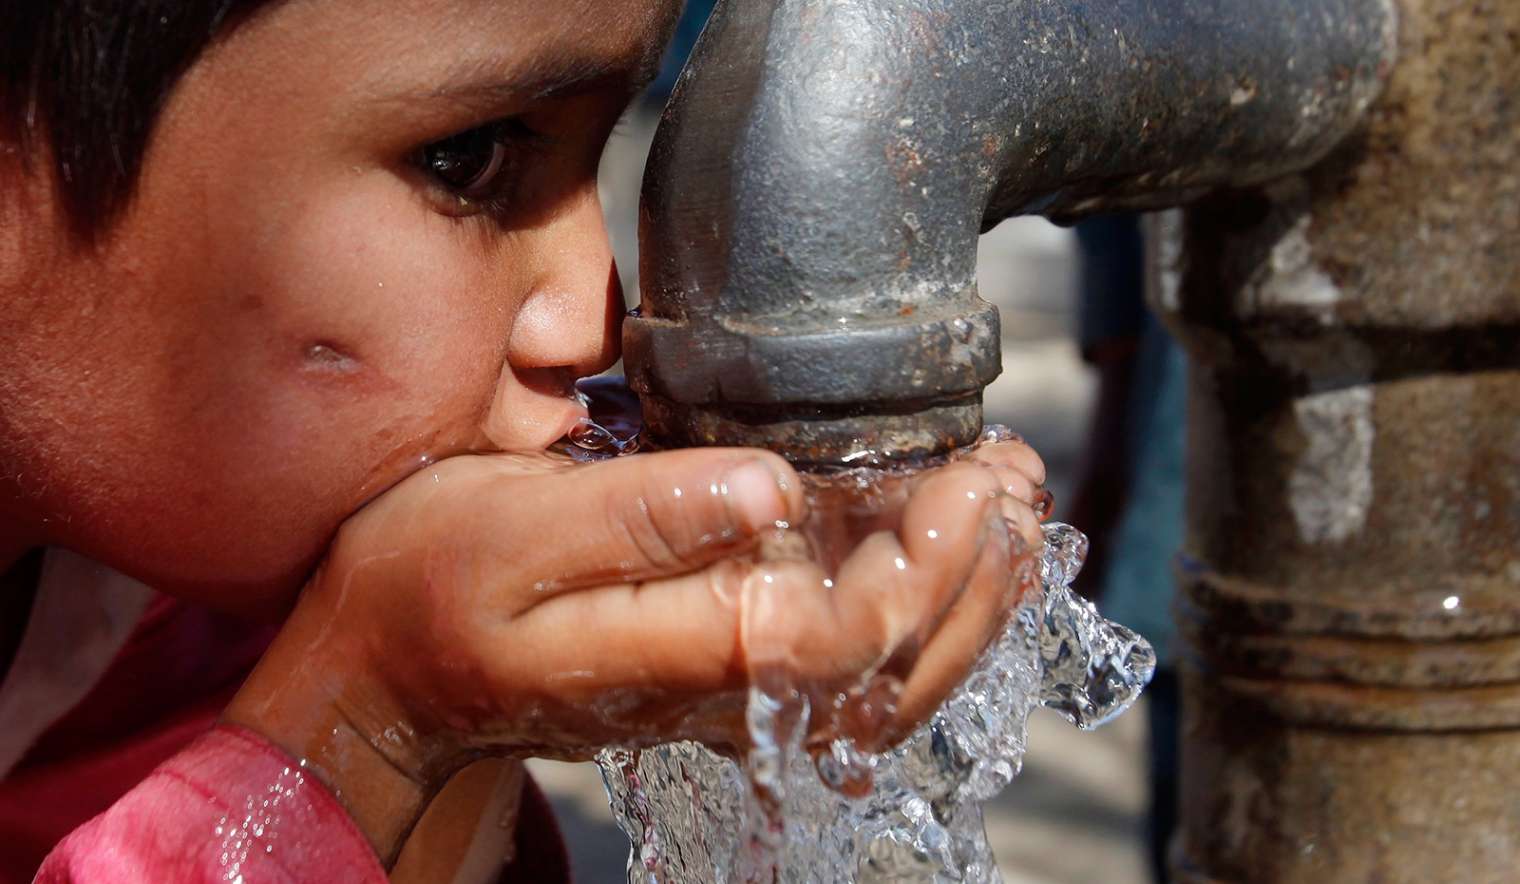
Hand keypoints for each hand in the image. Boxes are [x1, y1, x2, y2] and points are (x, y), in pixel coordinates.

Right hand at [225, 440, 1044, 863]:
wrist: (390, 669)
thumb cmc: (428, 584)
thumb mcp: (508, 526)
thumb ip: (640, 515)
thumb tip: (770, 489)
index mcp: (669, 655)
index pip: (837, 641)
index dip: (921, 570)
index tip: (964, 479)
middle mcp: (715, 698)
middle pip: (887, 676)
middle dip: (975, 583)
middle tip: (1018, 479)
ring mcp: (726, 703)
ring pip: (885, 691)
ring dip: (969, 607)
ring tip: (1013, 510)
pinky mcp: (725, 685)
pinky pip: (854, 679)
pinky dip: (924, 624)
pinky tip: (948, 559)